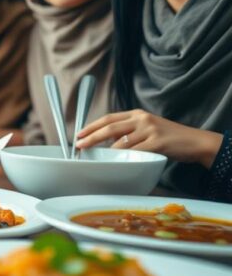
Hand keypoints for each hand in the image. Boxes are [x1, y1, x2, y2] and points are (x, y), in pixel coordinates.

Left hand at [76, 109, 222, 165]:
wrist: (195, 142)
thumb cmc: (168, 138)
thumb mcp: (147, 128)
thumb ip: (129, 131)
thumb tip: (105, 141)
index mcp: (137, 114)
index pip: (109, 118)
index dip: (92, 126)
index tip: (79, 134)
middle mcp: (142, 119)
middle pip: (110, 127)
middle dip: (91, 136)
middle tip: (79, 144)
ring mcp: (150, 129)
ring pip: (120, 141)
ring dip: (107, 151)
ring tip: (97, 158)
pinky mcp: (157, 142)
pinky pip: (135, 151)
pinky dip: (125, 157)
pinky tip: (117, 161)